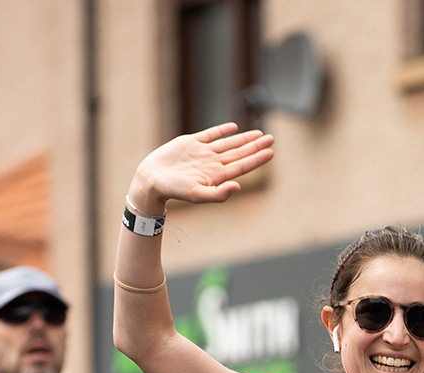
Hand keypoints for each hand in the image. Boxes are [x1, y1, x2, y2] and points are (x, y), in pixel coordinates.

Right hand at [129, 123, 274, 213]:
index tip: (271, 153)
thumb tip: (238, 187)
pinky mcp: (190, 143)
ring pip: (228, 144)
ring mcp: (203, 153)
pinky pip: (210, 135)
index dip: (257, 159)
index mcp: (217, 176)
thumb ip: (218, 194)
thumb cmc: (173, 190)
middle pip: (239, 153)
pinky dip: (222, 131)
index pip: (242, 166)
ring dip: (244, 139)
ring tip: (260, 134)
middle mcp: (213, 163)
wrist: (151, 180)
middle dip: (256, 146)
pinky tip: (234, 127)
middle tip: (272, 139)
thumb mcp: (197, 195)